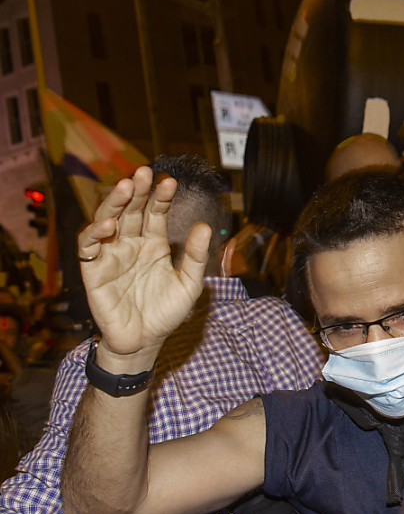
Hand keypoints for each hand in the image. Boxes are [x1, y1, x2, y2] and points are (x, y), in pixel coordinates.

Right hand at [77, 167, 210, 368]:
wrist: (145, 341)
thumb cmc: (166, 313)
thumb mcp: (189, 284)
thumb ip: (195, 256)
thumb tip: (204, 226)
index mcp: (153, 244)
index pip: (155, 213)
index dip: (160, 197)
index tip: (170, 182)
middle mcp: (131, 244)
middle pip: (131, 210)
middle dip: (137, 191)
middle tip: (145, 172)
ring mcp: (111, 255)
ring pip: (108, 219)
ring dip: (116, 202)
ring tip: (127, 187)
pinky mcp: (93, 269)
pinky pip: (89, 246)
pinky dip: (95, 233)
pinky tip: (109, 224)